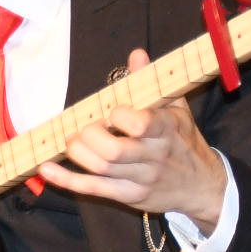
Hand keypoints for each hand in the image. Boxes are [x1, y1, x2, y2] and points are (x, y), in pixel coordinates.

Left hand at [38, 49, 226, 230]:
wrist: (204, 188)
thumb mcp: (176, 110)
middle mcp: (154, 156)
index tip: (112, 112)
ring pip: (100, 168)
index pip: (139, 125)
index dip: (118, 116)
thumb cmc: (184, 142)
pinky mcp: (129, 196)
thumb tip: (136, 54)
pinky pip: (93, 189)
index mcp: (166, 130)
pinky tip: (46, 168)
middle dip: (89, 136)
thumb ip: (151, 83)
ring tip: (71, 141)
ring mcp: (141, 179)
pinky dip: (66, 179)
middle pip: (112, 151)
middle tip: (84, 127)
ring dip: (77, 152)